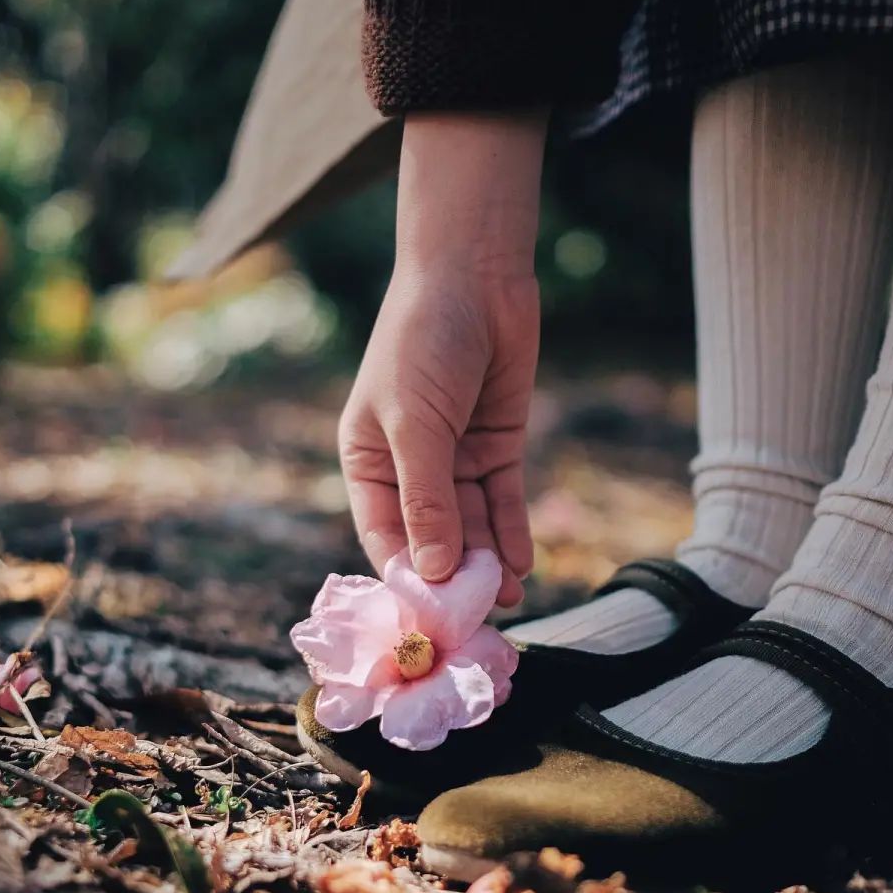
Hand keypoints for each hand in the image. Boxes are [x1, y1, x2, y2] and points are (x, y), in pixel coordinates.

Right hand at [338, 112, 545, 606]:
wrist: (476, 276)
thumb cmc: (423, 342)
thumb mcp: (415, 424)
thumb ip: (426, 499)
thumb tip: (431, 571)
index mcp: (368, 464)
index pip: (385, 536)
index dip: (407, 576)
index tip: (432, 616)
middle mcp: (410, 470)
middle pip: (433, 538)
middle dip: (458, 576)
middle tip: (484, 616)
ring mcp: (455, 461)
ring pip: (472, 526)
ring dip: (490, 562)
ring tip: (511, 598)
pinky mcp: (496, 449)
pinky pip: (503, 502)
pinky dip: (512, 532)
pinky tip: (523, 564)